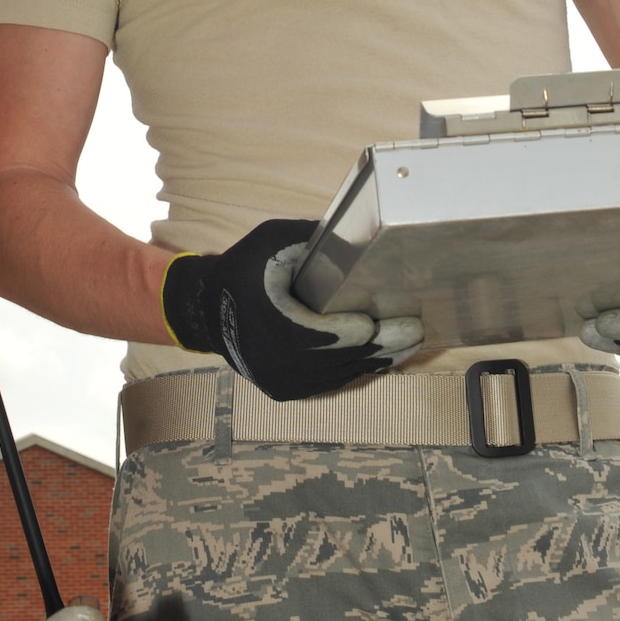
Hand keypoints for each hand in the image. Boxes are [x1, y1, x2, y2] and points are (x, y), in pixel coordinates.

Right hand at [161, 220, 423, 401]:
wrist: (205, 311)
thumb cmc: (241, 270)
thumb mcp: (270, 242)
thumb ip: (311, 238)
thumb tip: (358, 230)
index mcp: (270, 322)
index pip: (322, 335)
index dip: (357, 333)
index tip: (387, 323)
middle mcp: (274, 359)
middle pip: (340, 358)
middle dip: (381, 346)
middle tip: (414, 332)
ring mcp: (280, 380)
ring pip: (338, 375)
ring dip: (374, 361)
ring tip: (406, 344)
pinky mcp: (284, 390)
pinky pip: (328, 383)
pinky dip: (355, 369)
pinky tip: (380, 357)